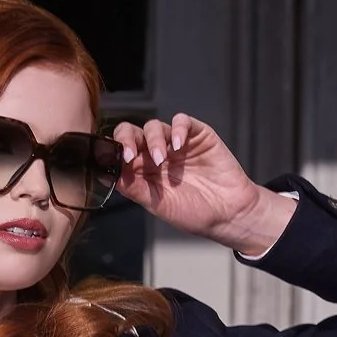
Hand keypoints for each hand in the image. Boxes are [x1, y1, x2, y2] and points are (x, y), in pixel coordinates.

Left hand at [110, 114, 295, 259]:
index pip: (120, 151)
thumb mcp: (157, 204)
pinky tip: (178, 145)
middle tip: (130, 155)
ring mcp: (176, 144)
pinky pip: (182, 121)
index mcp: (143, 171)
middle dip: (126, 139)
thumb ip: (134, 187)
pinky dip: (177, 129)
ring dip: (153, 140)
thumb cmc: (194, 212)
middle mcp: (156, 154)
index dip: (114, 152)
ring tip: (161, 160)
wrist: (228, 214)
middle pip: (132, 133)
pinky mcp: (197, 136)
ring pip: (154, 127)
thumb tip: (108, 175)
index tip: (114, 161)